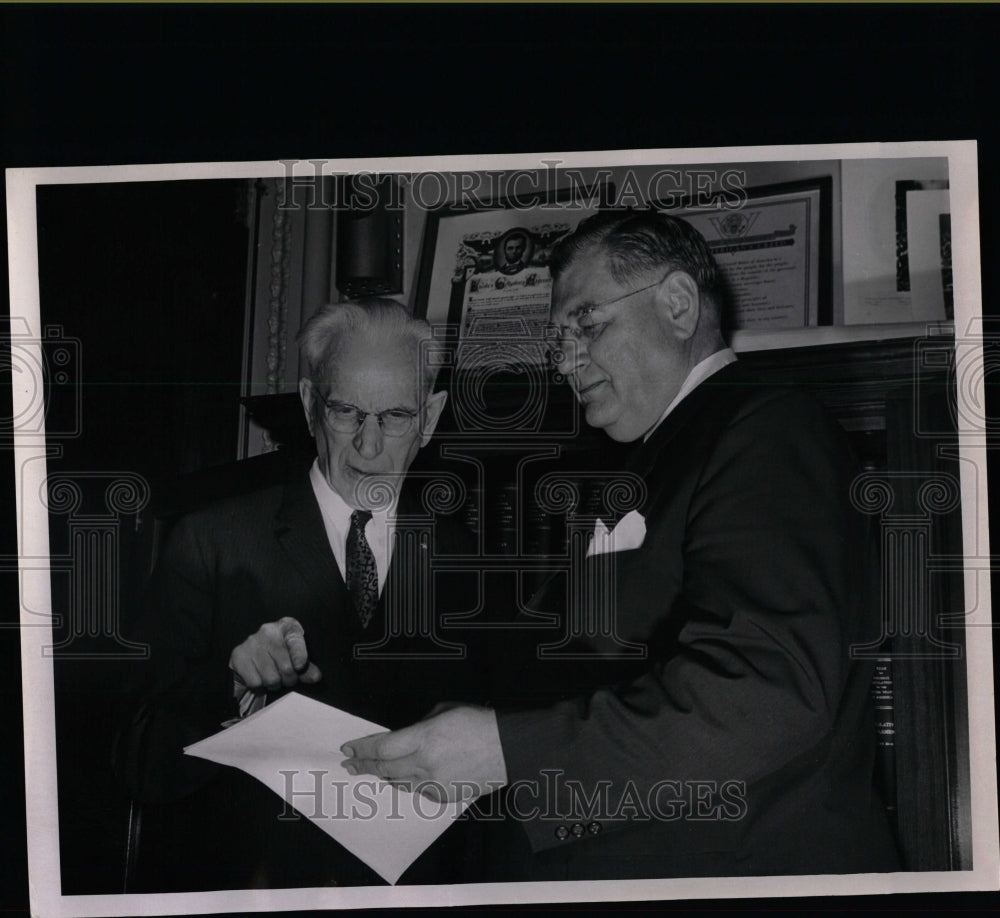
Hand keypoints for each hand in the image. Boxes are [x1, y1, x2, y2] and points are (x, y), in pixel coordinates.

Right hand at [228, 616, 322, 690]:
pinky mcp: (238, 655)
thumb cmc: (280, 655)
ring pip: (271, 678)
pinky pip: (255, 682)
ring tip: (274, 678)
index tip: (300, 666)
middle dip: (290, 679)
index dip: (299, 654)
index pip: (295, 640)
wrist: (251, 654)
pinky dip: (260, 687)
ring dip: (275, 685)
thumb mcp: (296, 657)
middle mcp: (268, 631)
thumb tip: (315, 677)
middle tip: (287, 679)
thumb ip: (307, 668)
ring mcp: (252, 643)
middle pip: (286, 667)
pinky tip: (260, 677)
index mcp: (287, 627)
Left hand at [340, 705, 507, 802]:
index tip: (349, 747)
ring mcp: (434, 783)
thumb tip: (406, 736)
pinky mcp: (443, 796)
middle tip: (350, 763)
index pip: (382, 747)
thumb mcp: (444, 711)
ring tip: (369, 770)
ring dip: (382, 775)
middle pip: (384, 768)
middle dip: (364, 764)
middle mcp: (425, 763)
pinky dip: (405, 782)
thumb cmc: (479, 724)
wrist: (507, 749)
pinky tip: (399, 778)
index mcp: (424, 738)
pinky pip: (416, 790)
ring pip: (397, 781)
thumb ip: (419, 725)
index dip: (362, 748)